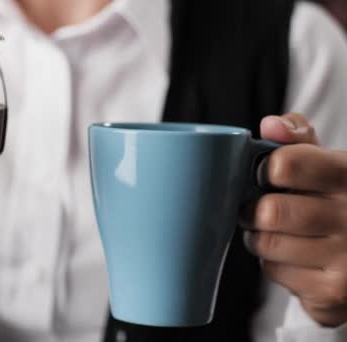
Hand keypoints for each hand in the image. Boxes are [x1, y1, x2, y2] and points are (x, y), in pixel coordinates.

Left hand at [240, 113, 346, 326]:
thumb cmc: (339, 200)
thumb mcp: (331, 164)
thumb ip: (299, 140)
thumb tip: (270, 125)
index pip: (287, 164)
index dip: (266, 169)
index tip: (267, 175)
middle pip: (270, 210)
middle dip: (255, 209)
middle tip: (259, 208)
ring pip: (266, 243)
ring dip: (260, 237)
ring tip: (275, 231)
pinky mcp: (333, 293)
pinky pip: (274, 272)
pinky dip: (274, 263)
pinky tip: (294, 256)